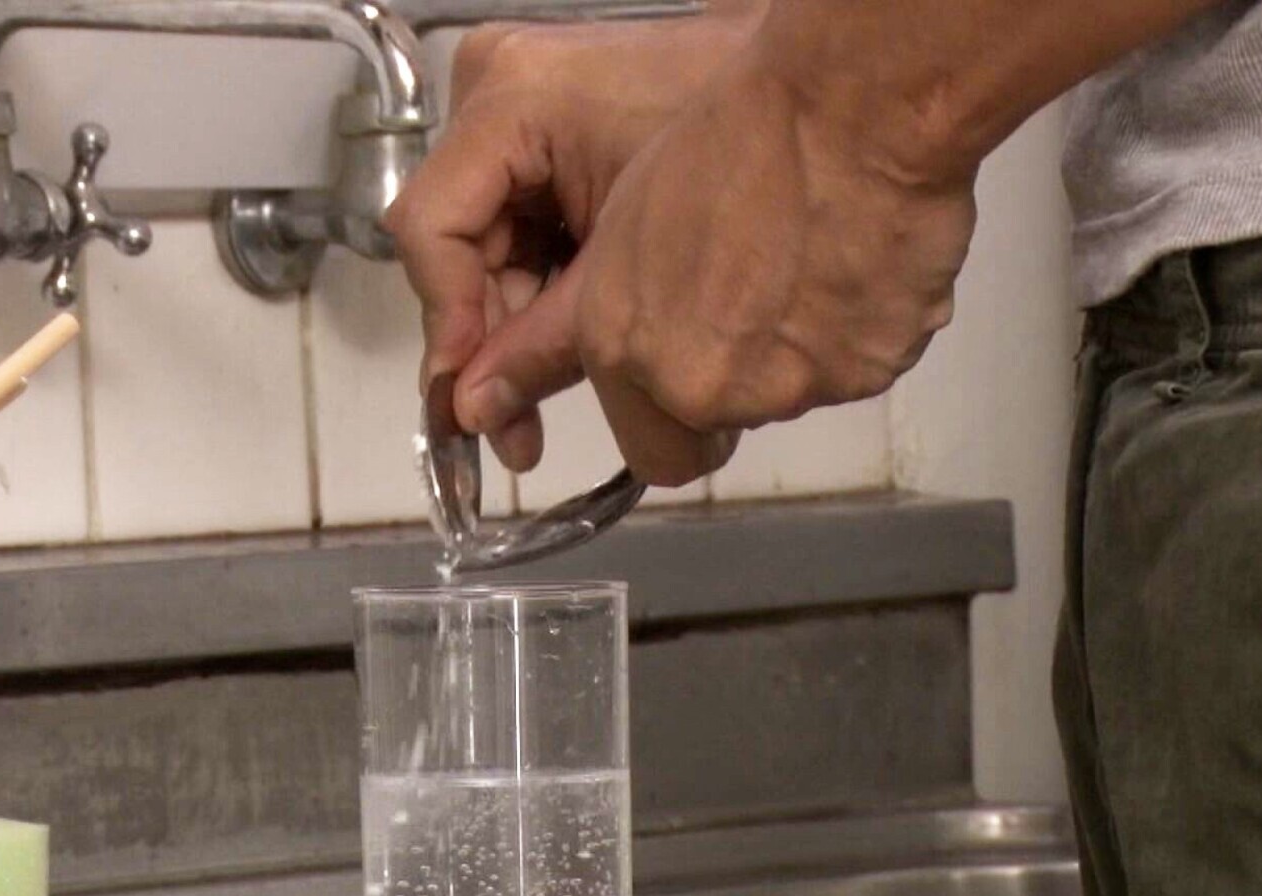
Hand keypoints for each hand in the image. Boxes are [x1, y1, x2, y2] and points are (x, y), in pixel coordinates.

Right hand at [384, 9, 766, 473]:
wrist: (829, 103)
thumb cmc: (743, 151)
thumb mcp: (627, 261)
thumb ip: (548, 339)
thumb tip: (476, 415)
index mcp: (510, 101)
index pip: (432, 226)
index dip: (448, 318)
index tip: (470, 395)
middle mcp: (496, 98)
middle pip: (458, 248)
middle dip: (489, 343)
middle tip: (513, 432)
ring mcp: (521, 119)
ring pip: (491, 253)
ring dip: (519, 330)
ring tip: (543, 413)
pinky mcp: (551, 144)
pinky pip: (526, 235)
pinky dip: (549, 295)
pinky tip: (573, 353)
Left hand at [392, 7, 985, 487]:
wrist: (851, 113)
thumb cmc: (737, 139)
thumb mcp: (625, 222)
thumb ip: (588, 326)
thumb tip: (524, 394)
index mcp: (626, 346)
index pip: (646, 454)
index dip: (665, 417)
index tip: (680, 381)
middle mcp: (700, 386)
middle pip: (714, 438)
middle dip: (724, 397)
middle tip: (743, 314)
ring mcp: (788, 388)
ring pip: (784, 399)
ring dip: (787, 354)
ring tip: (797, 262)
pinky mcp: (864, 373)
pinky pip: (854, 370)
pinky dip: (850, 333)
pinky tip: (846, 264)